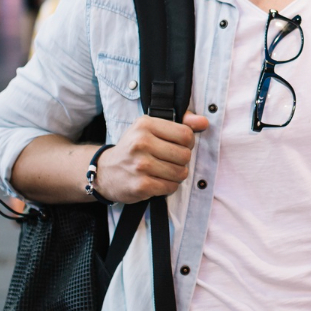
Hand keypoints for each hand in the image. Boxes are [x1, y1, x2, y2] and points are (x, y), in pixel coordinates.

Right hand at [94, 112, 208, 203]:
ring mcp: (140, 165)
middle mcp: (141, 143)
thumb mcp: (151, 128)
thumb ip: (181, 123)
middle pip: (185, 155)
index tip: (177, 146)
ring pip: (180, 173)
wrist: (105, 171)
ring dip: (176, 175)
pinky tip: (157, 181)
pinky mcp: (141, 185)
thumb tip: (204, 122)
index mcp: (145, 124)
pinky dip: (168, 186)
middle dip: (181, 161)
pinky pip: (171, 187)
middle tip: (168, 160)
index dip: (188, 143)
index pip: (186, 134)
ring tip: (163, 171)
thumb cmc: (134, 148)